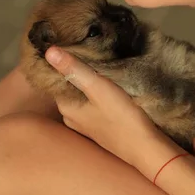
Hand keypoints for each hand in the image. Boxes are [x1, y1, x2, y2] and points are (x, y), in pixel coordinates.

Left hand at [45, 46, 166, 167]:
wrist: (145, 148)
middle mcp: (71, 117)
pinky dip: (97, 95)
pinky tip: (110, 86)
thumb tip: (48, 51)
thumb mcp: (99, 88)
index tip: (74, 45)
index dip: (64, 62)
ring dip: (89, 83)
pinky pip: (92, 106)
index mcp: (66, 107)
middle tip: (90, 51)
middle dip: (77, 71)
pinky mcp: (100, 128)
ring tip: (102, 64)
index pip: (56, 78)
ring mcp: (85, 125)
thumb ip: (75, 69)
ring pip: (82, 97)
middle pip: (69, 87)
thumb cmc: (122, 117)